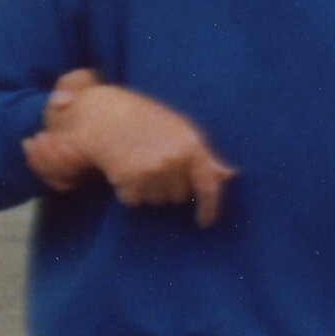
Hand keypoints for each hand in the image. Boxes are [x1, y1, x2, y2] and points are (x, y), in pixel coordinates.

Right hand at [29, 71, 234, 225]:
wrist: (104, 113)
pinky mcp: (129, 179)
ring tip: (137, 163)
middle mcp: (175, 159)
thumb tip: (229, 176)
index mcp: (191, 145)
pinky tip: (123, 170)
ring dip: (148, 190)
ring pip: (156, 201)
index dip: (209, 208)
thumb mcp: (180, 131)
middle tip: (153, 163)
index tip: (205, 223)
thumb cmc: (146, 121)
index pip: (208, 186)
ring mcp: (152, 170)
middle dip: (168, 187)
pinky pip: (135, 201)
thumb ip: (204, 157)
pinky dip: (128, 192)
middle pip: (179, 197)